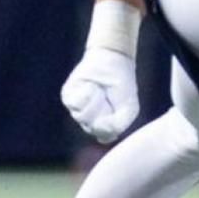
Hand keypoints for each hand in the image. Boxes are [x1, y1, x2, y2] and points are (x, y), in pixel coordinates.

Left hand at [61, 0, 141, 142]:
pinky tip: (92, 86)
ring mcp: (77, 110)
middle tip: (109, 97)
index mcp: (103, 127)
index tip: (118, 110)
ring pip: (83, 116)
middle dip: (104, 111)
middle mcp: (88, 121)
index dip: (111, 124)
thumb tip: (99, 129)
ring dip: (96, 101)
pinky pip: (75, 103)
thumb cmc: (123, 86)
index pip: (104, 136)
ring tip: (100, 90)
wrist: (113, 61)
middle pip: (92, 128)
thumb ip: (118, 126)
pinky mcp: (68, 97)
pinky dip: (87, 93)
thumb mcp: (130, 109)